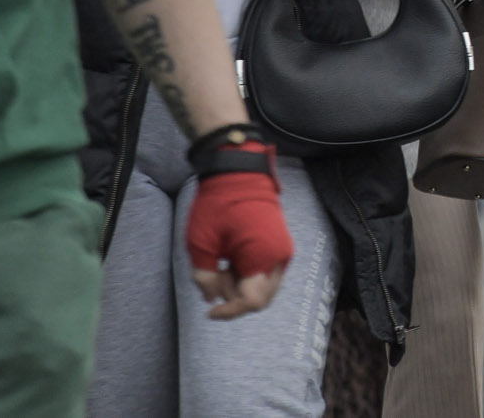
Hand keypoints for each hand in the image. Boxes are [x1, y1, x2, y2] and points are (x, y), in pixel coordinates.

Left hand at [185, 159, 291, 318]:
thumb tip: (212, 299)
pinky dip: (246, 275)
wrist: (240, 172)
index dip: (229, 312)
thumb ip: (205, 278)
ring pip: (263, 287)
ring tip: (219, 267)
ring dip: (239, 286)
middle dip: (234, 297)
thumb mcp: (201, 244)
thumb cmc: (219, 205)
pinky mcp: (279, 244)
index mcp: (264, 257)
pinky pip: (265, 272)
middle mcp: (280, 256)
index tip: (209, 312)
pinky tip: (229, 261)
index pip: (252, 302)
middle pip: (261, 298)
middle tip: (213, 279)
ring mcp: (282, 250)